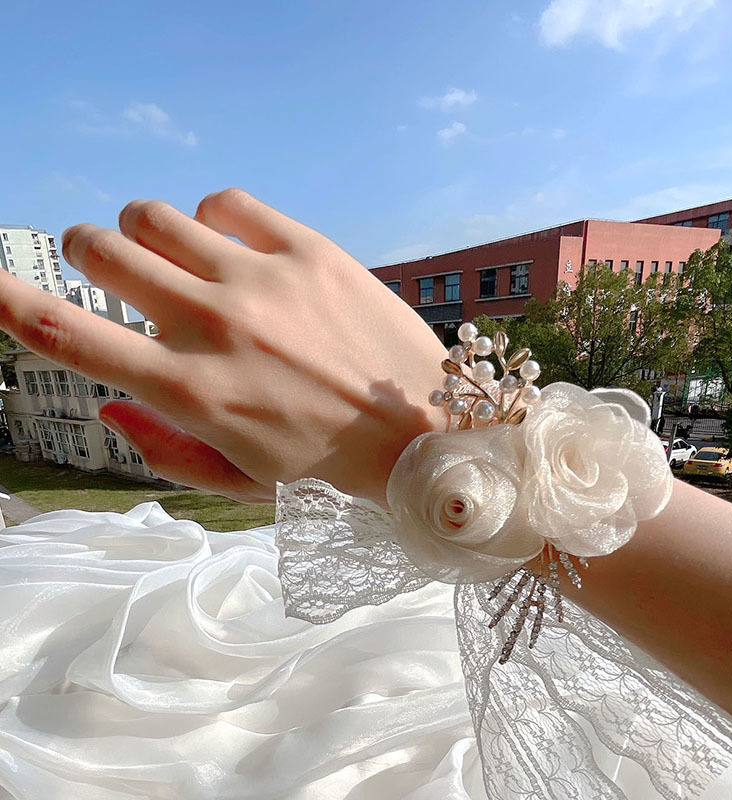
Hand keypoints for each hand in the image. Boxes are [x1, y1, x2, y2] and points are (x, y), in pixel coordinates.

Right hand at [0, 189, 446, 502]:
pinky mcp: (309, 251)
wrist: (423, 428)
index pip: (71, 338)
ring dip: (144, 231)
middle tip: (113, 267)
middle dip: (91, 254)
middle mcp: (215, 327)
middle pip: (104, 249)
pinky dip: (210, 220)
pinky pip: (224, 201)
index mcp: (191, 393)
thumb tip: (106, 402)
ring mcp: (262, 282)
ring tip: (174, 256)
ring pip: (154, 214)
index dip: (11, 304)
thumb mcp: (240, 479)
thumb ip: (162, 446)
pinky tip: (234, 248)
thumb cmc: (326, 462)